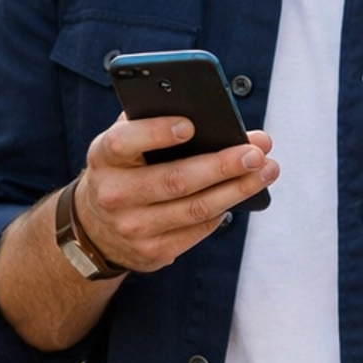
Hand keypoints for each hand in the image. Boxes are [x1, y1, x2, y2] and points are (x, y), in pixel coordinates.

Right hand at [75, 112, 278, 272]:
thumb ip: (151, 121)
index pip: (125, 142)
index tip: (191, 125)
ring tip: (266, 170)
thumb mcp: (123, 144)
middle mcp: (114, 195)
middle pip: (175, 180)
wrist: (96, 228)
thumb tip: (209, 110)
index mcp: (104, 158)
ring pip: (195, 209)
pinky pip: (198, 230)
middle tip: (256, 152)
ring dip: (237, 190)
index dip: (156, 133)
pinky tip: (241, 193)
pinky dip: (223, 211)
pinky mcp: (153, 253)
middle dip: (222, 166)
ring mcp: (133, 228)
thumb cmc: (124, 170)